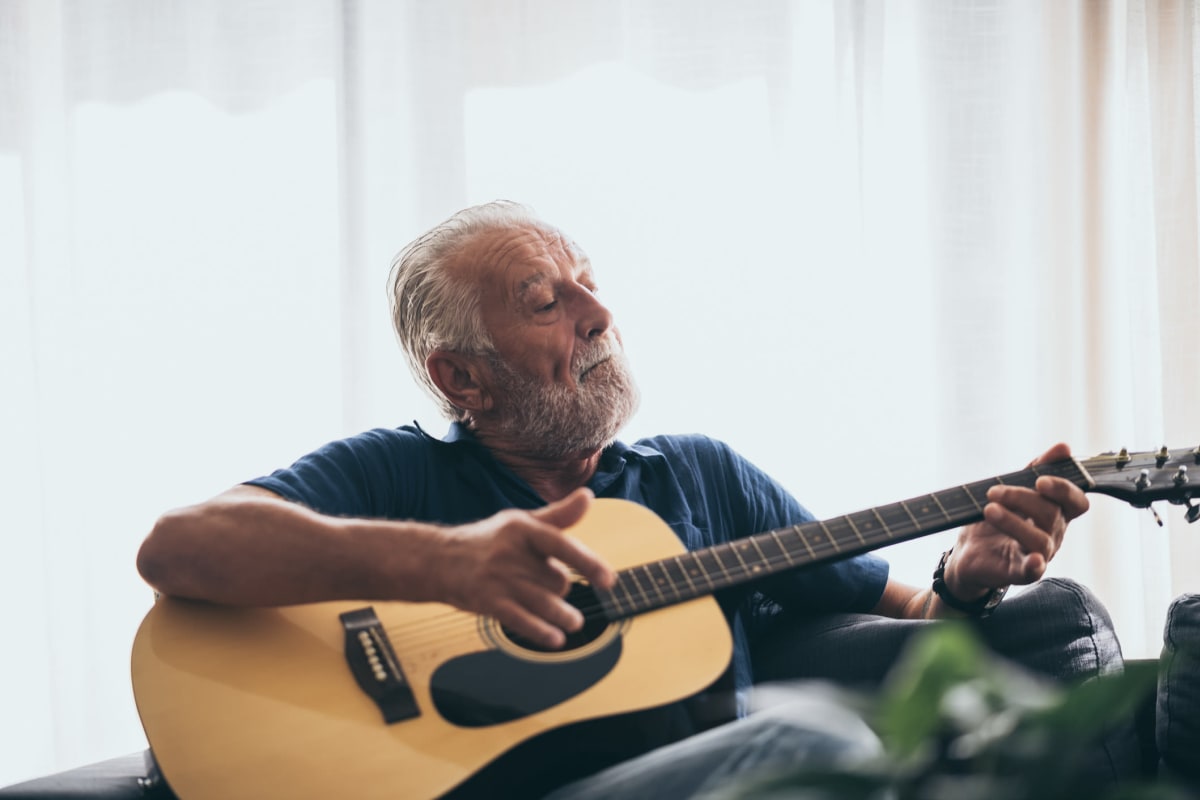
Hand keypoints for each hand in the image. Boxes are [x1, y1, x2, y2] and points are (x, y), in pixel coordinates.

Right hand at [437, 488, 614, 648]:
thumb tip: (588, 496)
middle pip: (556, 580)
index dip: (587, 563)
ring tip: (574, 621)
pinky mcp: (488, 602)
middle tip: (548, 586)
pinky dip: (541, 632)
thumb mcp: (520, 522)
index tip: (608, 580)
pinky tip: (556, 639)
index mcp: (522, 528)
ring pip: (546, 603)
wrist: (437, 560)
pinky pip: (522, 621)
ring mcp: (498, 579)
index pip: (561, 545)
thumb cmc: (488, 540)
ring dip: (564, 616)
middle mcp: (510, 552)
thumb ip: (558, 515)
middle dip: (560, 587)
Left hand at [944, 442, 1089, 599]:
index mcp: (1055, 512)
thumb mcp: (1012, 488)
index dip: (1064, 490)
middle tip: (993, 492)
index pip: (1076, 502)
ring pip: (1040, 539)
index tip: (1039, 480)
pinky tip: (1032, 558)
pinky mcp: (1021, 572)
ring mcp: (1039, 554)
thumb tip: (1064, 447)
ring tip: (989, 510)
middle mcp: (1052, 534)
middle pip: (1052, 514)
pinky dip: (1034, 564)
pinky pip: (1034, 571)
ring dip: (1013, 522)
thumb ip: (1036, 468)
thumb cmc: (996, 517)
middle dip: (1021, 498)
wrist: (969, 551)